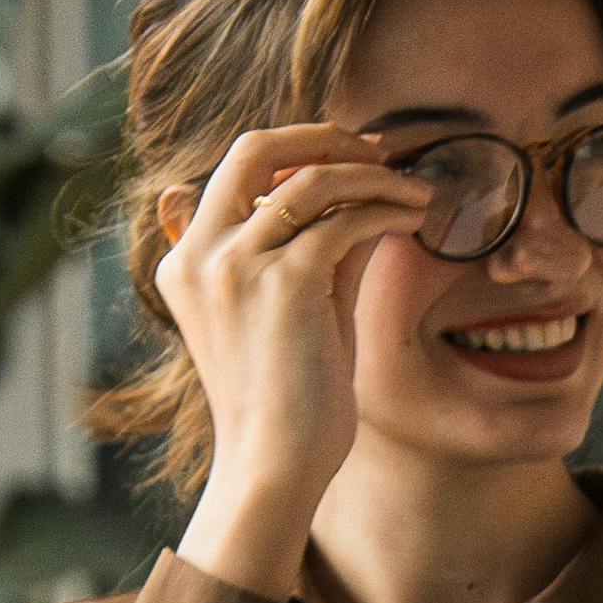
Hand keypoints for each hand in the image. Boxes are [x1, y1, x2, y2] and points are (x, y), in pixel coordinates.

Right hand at [160, 119, 420, 588]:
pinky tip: (414, 221)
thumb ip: (318, 253)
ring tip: (415, 192)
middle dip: (324, 136)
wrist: (275, 466)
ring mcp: (236, 264)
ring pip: (309, 178)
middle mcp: (200, 254)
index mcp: (187, 261)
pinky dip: (386, 210)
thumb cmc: (289, 403)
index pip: (236, 171)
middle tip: (380, 150)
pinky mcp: (283, 283)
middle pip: (254, 146)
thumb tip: (368, 202)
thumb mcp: (298, 312)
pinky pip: (343, 220)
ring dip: (372, 175)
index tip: (353, 156)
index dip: (297, 150)